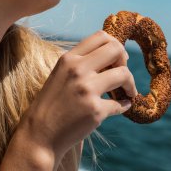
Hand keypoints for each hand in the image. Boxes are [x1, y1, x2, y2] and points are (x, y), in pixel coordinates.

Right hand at [22, 30, 137, 160]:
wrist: (40, 135)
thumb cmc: (52, 104)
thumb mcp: (61, 74)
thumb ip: (81, 62)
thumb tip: (112, 55)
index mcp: (69, 59)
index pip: (101, 36)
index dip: (115, 45)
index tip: (116, 59)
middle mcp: (78, 70)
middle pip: (116, 49)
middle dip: (125, 61)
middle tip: (123, 74)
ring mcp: (87, 90)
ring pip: (124, 74)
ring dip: (130, 84)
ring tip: (128, 92)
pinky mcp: (95, 111)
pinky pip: (121, 104)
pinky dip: (125, 105)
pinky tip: (123, 106)